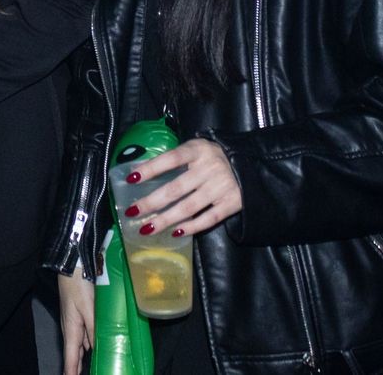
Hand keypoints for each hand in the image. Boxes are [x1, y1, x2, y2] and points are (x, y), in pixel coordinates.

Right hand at [58, 271, 93, 374]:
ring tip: (91, 368)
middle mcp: (71, 329)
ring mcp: (75, 322)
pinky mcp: (80, 315)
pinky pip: (84, 335)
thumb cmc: (78, 286)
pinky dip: (88, 345)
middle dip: (76, 368)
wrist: (71, 266)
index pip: (70, 358)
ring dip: (83, 358)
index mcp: (71, 330)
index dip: (71, 372)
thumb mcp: (88, 308)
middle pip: (74, 354)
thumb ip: (94, 328)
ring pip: (80, 345)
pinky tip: (96, 347)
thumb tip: (99, 348)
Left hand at [122, 139, 242, 237]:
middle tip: (132, 212)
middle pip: (176, 188)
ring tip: (147, 229)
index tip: (131, 179)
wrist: (251, 164)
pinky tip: (176, 232)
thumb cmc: (213, 157)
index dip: (151, 168)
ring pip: (189, 207)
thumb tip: (139, 170)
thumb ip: (174, 158)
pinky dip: (191, 227)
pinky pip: (208, 219)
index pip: (171, 159)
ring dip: (166, 219)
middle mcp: (210, 168)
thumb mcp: (196, 150)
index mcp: (198, 150)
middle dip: (151, 202)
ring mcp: (221, 187)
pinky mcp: (232, 203)